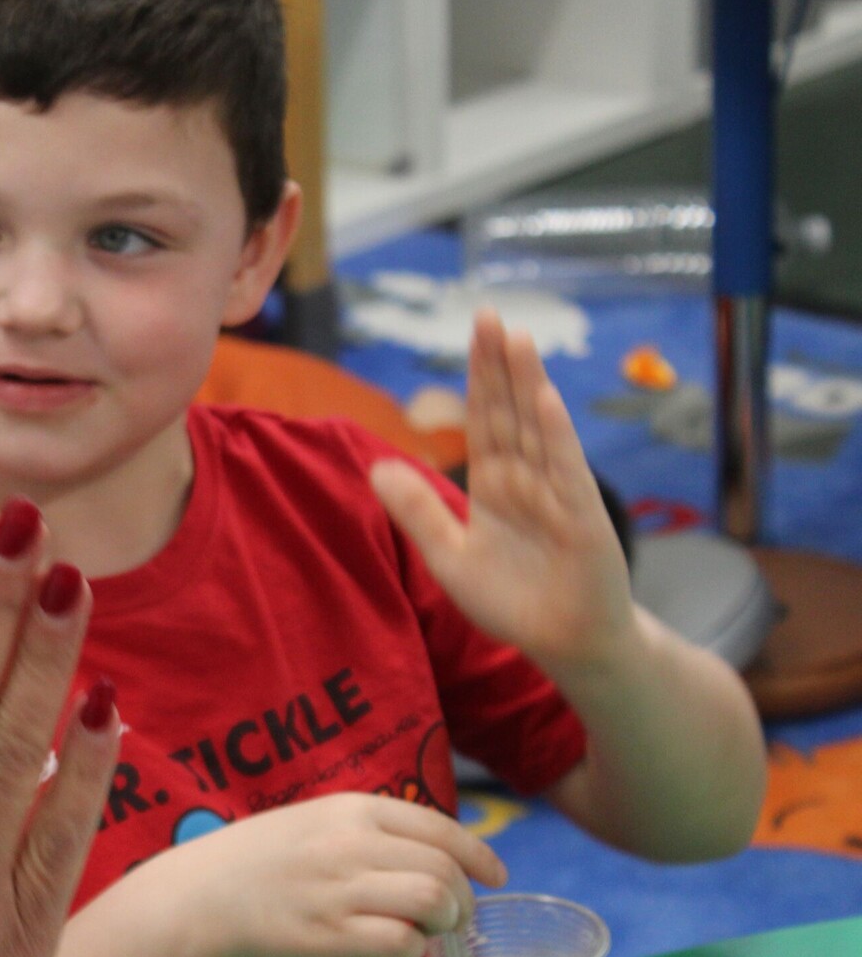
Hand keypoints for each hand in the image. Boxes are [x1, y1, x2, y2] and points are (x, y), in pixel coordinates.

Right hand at [153, 792, 506, 956]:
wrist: (202, 893)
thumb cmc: (257, 858)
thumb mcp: (314, 820)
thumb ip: (368, 830)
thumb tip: (430, 853)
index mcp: (352, 808)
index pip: (439, 828)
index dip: (479, 854)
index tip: (495, 875)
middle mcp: (353, 843)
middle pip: (443, 870)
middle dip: (464, 899)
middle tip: (454, 917)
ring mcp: (343, 889)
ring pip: (432, 902)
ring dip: (445, 923)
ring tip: (430, 931)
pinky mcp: (333, 934)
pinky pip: (402, 942)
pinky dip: (414, 949)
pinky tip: (399, 948)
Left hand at [370, 311, 635, 670]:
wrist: (566, 644)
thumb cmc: (513, 602)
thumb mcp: (449, 557)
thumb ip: (416, 512)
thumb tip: (375, 466)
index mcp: (495, 484)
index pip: (483, 419)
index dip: (477, 376)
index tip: (472, 330)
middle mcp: (528, 479)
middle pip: (509, 411)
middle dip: (498, 363)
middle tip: (488, 312)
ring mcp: (557, 494)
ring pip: (537, 429)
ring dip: (527, 383)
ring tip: (516, 338)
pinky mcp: (581, 519)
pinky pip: (565, 471)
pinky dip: (555, 435)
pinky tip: (544, 399)